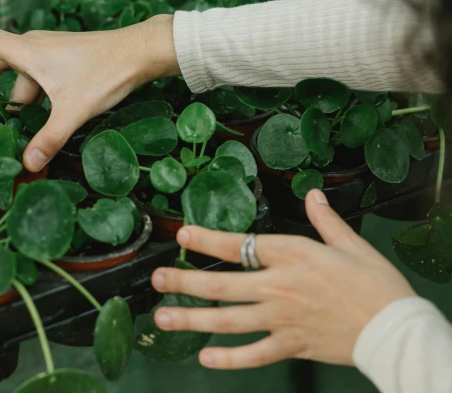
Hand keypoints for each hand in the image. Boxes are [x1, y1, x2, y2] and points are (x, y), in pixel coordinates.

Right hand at [0, 15, 178, 171]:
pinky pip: (33, 76)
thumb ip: (49, 138)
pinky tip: (36, 119)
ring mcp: (47, 52)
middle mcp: (32, 47)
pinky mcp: (61, 59)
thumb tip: (27, 165)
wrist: (140, 51)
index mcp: (26, 51)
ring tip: (4, 126)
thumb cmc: (106, 72)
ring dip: (7, 97)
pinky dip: (27, 95)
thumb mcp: (74, 109)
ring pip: (15, 73)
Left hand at [151, 189, 416, 368]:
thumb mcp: (351, 244)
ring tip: (164, 318)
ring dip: (193, 320)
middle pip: (222, 285)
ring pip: (229, 320)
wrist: (396, 328)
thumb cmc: (376, 284)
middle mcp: (280, 286)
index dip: (207, 240)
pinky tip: (205, 358)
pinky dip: (229, 359)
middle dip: (184, 282)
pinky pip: (254, 354)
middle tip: (157, 280)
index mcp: (293, 256)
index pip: (239, 245)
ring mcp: (282, 318)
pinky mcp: (292, 345)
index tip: (182, 236)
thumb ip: (325, 220)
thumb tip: (313, 194)